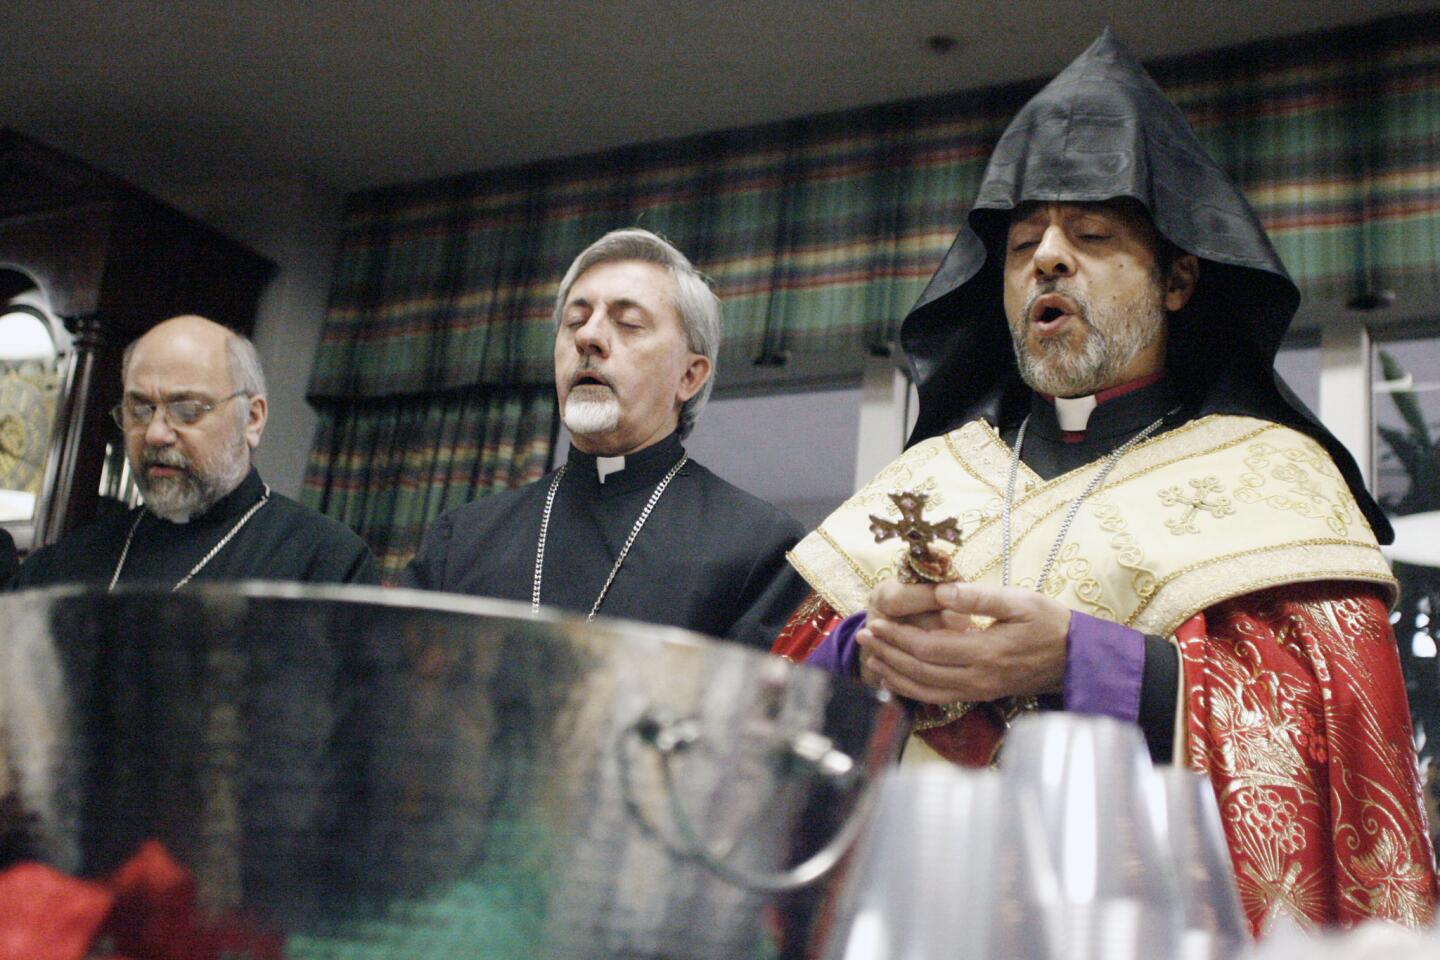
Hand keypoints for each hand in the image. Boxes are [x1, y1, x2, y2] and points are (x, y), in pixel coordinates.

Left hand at [857, 579, 1070, 703]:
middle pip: (921, 670)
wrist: (1078, 658)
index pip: (929, 648)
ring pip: (926, 689)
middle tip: (862, 637)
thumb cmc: (1051, 623)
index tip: (875, 623)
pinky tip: (896, 679)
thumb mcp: (1021, 600)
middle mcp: (979, 677)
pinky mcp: (981, 694)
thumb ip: (980, 596)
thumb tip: (942, 590)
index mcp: (986, 652)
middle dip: (887, 654)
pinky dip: (912, 690)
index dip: (898, 638)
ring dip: (894, 673)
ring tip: (871, 657)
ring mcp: (979, 690)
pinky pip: (938, 697)